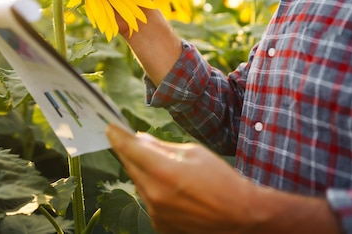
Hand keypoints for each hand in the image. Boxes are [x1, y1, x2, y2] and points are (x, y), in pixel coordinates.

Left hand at [106, 124, 257, 233]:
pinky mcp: (159, 225)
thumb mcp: (193, 153)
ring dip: (143, 172)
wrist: (241, 217)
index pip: (129, 149)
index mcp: (164, 171)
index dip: (117, 135)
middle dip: (129, 152)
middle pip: (130, 166)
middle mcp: (154, 194)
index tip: (109, 127)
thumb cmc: (222, 180)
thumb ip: (161, 146)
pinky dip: (153, 190)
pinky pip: (148, 200)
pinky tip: (171, 187)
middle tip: (130, 140)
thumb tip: (139, 139)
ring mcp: (156, 212)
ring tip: (164, 167)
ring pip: (138, 183)